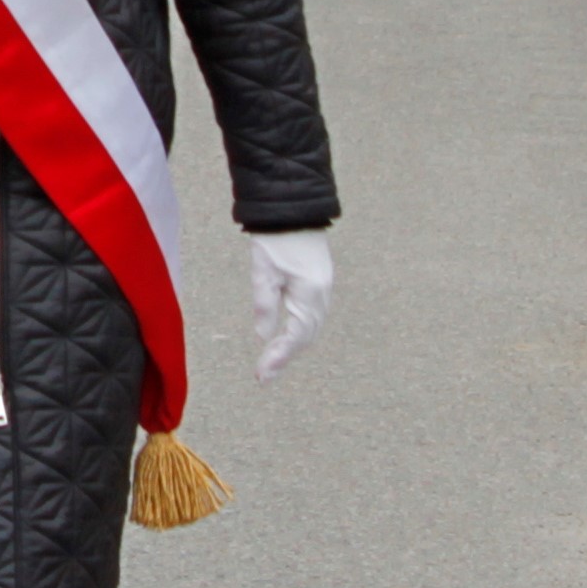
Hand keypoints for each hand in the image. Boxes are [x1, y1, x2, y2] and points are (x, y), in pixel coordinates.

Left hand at [248, 228, 332, 378]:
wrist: (295, 210)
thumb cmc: (276, 239)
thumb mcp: (263, 271)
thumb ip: (264, 304)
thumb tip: (264, 336)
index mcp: (310, 295)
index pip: (295, 336)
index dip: (279, 357)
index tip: (262, 375)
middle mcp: (322, 297)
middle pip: (305, 337)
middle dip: (284, 357)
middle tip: (264, 377)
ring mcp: (323, 291)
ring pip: (309, 329)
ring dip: (292, 347)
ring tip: (271, 364)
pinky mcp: (318, 285)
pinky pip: (311, 317)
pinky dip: (298, 332)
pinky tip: (284, 339)